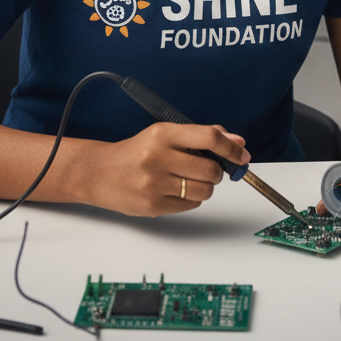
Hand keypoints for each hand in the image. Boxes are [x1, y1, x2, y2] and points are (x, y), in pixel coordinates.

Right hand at [88, 122, 249, 216]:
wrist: (99, 172)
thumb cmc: (136, 151)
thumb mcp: (165, 134)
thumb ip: (200, 136)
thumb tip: (237, 141)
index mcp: (163, 134)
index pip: (208, 137)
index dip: (231, 147)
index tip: (242, 153)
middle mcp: (158, 157)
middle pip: (211, 169)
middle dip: (217, 170)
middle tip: (209, 168)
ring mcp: (155, 184)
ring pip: (204, 190)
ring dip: (206, 186)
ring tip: (191, 179)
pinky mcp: (152, 206)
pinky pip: (191, 205)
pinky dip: (192, 198)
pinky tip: (177, 190)